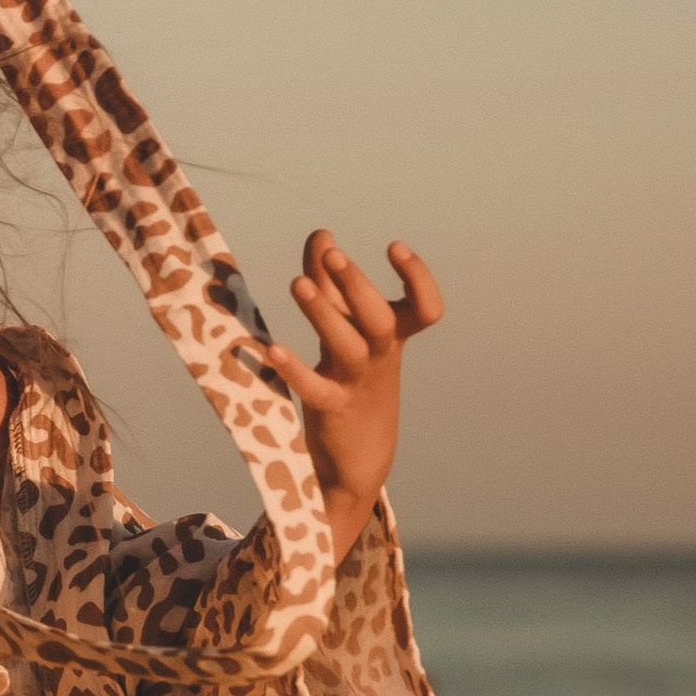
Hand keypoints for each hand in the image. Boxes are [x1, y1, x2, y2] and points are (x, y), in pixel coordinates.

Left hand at [252, 231, 443, 539]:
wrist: (360, 462)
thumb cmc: (353, 382)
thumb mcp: (346, 330)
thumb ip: (330, 282)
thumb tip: (321, 233)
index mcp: (392, 337)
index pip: (424, 308)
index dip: (418, 277)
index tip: (394, 247)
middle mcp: (380, 358)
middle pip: (380, 319)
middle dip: (357, 285)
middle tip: (333, 253)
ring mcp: (357, 385)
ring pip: (348, 347)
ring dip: (324, 315)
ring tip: (298, 284)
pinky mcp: (331, 411)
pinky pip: (315, 388)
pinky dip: (295, 368)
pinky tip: (270, 349)